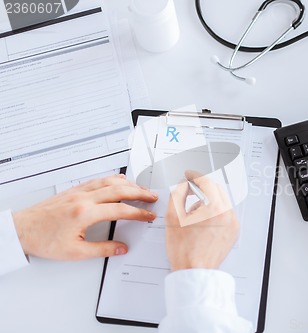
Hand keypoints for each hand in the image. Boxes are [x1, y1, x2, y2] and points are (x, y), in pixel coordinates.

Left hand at [12, 175, 157, 259]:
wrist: (21, 229)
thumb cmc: (43, 240)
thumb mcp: (75, 252)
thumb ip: (102, 249)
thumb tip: (121, 248)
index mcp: (85, 213)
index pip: (121, 210)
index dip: (138, 213)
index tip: (149, 216)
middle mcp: (83, 198)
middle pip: (119, 190)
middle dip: (139, 192)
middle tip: (152, 196)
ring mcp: (78, 192)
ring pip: (109, 181)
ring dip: (128, 184)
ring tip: (140, 188)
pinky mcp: (73, 190)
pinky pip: (98, 180)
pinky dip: (112, 179)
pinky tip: (118, 181)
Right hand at [166, 171, 238, 270]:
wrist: (194, 272)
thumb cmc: (184, 250)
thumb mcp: (173, 217)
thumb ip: (178, 193)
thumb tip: (184, 185)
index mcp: (214, 209)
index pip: (206, 182)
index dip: (195, 176)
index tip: (188, 175)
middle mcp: (228, 214)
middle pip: (216, 189)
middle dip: (202, 187)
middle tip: (188, 190)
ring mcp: (233, 223)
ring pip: (221, 201)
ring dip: (208, 200)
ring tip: (193, 214)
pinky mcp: (234, 231)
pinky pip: (225, 213)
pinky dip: (214, 212)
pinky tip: (201, 222)